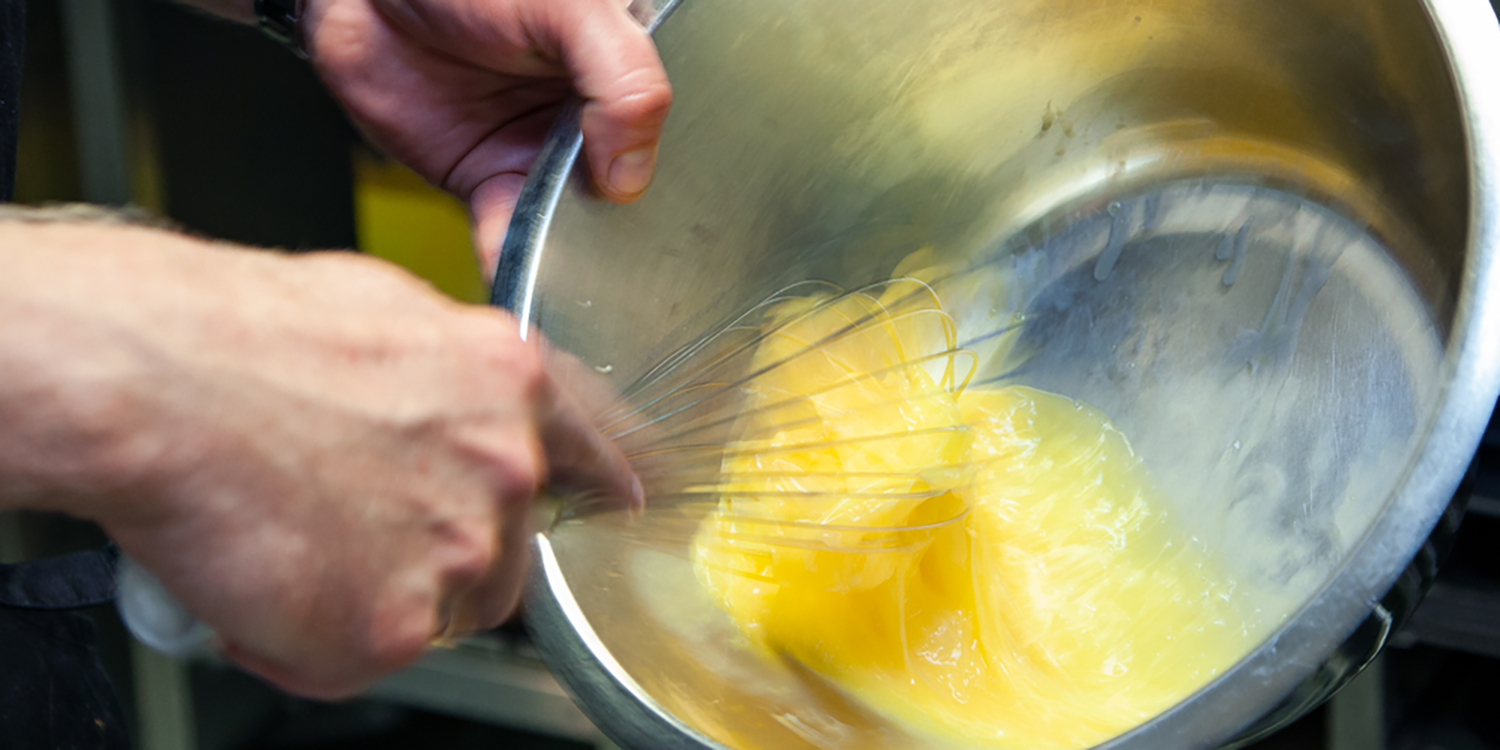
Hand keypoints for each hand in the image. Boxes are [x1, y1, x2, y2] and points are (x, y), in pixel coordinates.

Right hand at [0, 222, 639, 697]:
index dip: (600, 481)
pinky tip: (264, 580)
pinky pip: (361, 660)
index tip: (622, 500)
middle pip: (505, 552)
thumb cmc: (236, 335)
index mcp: (509, 383)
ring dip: (377, 597)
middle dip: (439, 551)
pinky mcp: (397, 626)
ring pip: (444, 611)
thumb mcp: (383, 311)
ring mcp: (460, 551)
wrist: (153, 382)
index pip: (592, 453)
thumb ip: (448, 375)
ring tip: (293, 540)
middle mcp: (507, 469)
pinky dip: (306, 641)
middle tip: (350, 524)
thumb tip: (450, 402)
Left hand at [303, 0, 672, 275]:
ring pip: (573, 224)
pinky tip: (520, 275)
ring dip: (571, 259)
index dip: (677, 182)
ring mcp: (542, 151)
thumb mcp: (572, 9)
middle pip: (629, 194)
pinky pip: (510, 233)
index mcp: (627, 71)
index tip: (669, 225)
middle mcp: (593, 117)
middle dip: (626, 236)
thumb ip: (624, 81)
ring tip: (573, 284)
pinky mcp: (490, 179)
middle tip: (624, 271)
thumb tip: (632, 176)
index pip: (675, 139)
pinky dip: (513, 260)